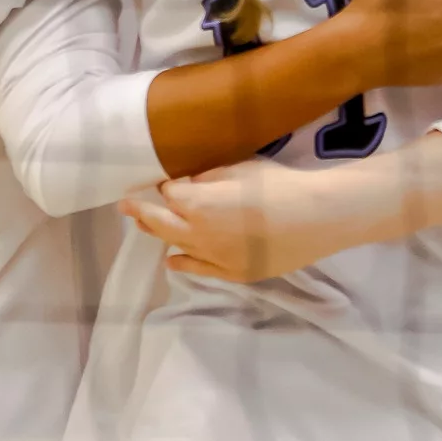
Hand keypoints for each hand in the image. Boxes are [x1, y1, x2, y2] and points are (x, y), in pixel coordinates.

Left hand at [122, 162, 326, 282]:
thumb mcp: (242, 168)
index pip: (169, 194)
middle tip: (124, 205)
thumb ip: (209, 177)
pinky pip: (199, 270)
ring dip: (158, 234)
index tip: (164, 180)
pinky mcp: (233, 273)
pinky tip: (172, 260)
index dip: (166, 186)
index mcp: (198, 204)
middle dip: (140, 212)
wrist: (317, 218)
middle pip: (160, 223)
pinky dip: (182, 262)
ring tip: (143, 226)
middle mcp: (197, 234)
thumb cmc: (280, 185)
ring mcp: (214, 258)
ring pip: (176, 246)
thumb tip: (190, 185)